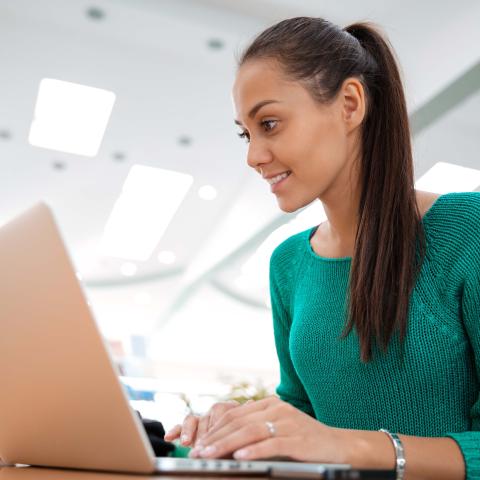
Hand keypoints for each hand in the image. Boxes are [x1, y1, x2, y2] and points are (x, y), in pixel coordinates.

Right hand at [164, 400, 242, 447]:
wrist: (239, 449)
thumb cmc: (245, 440)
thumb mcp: (247, 431)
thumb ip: (245, 419)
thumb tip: (249, 401)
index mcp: (232, 411)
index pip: (223, 413)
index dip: (218, 429)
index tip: (215, 442)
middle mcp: (216, 412)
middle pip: (207, 417)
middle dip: (203, 434)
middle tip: (201, 448)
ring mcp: (204, 419)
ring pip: (193, 420)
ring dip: (189, 432)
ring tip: (186, 443)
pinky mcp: (192, 427)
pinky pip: (182, 425)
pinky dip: (176, 430)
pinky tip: (169, 437)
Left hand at [188, 396, 348, 462]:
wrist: (339, 446)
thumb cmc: (305, 440)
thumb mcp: (279, 429)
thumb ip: (257, 429)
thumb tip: (227, 442)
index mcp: (270, 404)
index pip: (235, 414)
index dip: (215, 429)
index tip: (199, 443)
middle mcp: (277, 409)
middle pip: (239, 422)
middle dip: (216, 438)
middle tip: (198, 452)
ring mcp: (288, 422)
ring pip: (251, 431)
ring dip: (227, 444)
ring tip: (210, 455)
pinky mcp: (298, 438)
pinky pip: (272, 443)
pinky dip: (254, 450)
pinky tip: (240, 457)